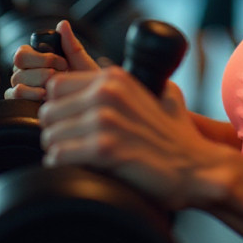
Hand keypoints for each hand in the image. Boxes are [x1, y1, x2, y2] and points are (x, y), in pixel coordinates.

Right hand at [5, 20, 98, 100]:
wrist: (88, 105)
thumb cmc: (85, 83)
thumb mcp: (82, 62)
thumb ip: (71, 44)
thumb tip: (62, 24)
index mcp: (39, 58)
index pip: (23, 51)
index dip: (41, 57)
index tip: (62, 63)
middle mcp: (27, 70)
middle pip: (17, 64)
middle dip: (41, 70)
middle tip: (58, 76)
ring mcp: (23, 86)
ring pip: (16, 79)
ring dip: (37, 82)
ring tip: (54, 88)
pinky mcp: (21, 102)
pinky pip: (13, 95)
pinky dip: (28, 94)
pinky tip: (43, 96)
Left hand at [39, 69, 225, 209]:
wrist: (194, 167)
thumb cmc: (174, 136)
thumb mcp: (161, 93)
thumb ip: (135, 84)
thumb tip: (111, 75)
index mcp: (115, 77)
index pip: (56, 85)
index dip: (60, 107)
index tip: (70, 122)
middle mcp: (108, 92)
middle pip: (47, 110)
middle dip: (56, 130)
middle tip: (73, 144)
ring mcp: (107, 119)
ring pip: (49, 134)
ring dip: (59, 150)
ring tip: (79, 157)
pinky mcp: (106, 148)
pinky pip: (59, 155)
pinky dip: (63, 164)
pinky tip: (80, 167)